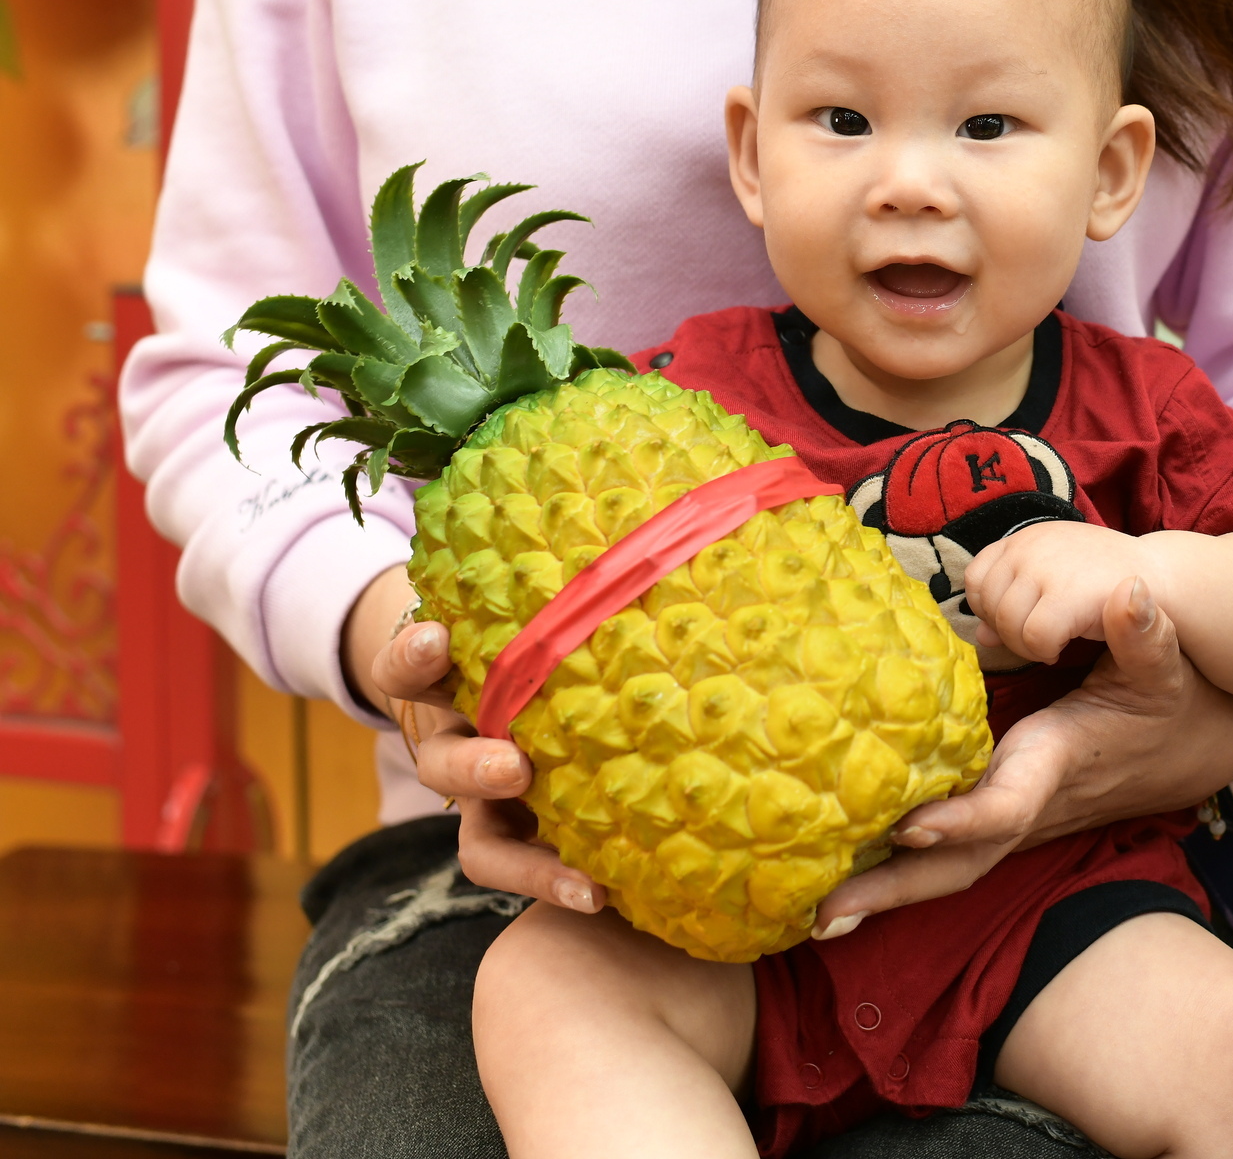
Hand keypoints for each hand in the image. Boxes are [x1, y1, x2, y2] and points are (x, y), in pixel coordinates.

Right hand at [341, 565, 602, 912]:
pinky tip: (607, 895)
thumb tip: (659, 503)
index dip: (414, 656)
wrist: (505, 689)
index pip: (407, 662)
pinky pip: (519, 868)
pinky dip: (553, 882)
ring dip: (525, 859)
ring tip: (582, 878)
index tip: (436, 639)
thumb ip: (558, 580)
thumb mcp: (517, 602)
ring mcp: (482, 798)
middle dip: (472, 766)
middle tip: (513, 766)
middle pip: (440, 761)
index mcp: (442, 677)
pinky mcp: (511, 837)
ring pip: (478, 838)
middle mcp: (452, 740)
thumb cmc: (528, 629)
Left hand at [807, 575, 1232, 936]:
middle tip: (822, 912)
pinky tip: (834, 872)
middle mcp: (1030, 805)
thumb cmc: (1169, 696)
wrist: (1189, 746)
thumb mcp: (1164, 660)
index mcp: (1056, 763)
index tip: (911, 824)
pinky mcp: (1002, 818)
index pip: (1008, 805)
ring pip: (945, 868)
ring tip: (810, 911)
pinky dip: (894, 871)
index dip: (963, 820)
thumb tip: (1130, 595)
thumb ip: (1143, 631)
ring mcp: (1014, 820)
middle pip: (959, 863)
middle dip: (894, 889)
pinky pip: (944, 854)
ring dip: (882, 891)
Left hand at [964, 521, 1153, 664]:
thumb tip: (980, 636)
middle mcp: (1029, 547)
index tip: (1023, 619)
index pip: (976, 578)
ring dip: (1025, 646)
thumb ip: (1015, 601)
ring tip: (1053, 643)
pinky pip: (1033, 637)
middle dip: (1008, 632)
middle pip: (987, 605)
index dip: (992, 608)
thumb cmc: (1103, 581)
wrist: (1158, 575)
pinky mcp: (1069, 595)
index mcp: (1023, 539)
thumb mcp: (1053, 580)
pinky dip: (1043, 651)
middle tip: (1040, 637)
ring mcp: (1047, 568)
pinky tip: (1063, 647)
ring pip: (1006, 624)